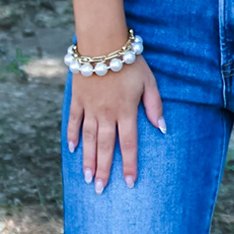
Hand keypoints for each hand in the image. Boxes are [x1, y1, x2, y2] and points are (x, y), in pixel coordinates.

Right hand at [67, 59, 164, 191]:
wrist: (102, 43)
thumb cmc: (130, 61)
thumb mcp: (149, 81)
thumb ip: (155, 106)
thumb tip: (162, 128)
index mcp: (126, 111)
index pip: (128, 144)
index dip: (129, 165)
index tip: (128, 183)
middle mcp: (106, 114)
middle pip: (106, 147)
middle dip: (104, 170)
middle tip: (100, 190)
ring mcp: (90, 108)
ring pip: (88, 139)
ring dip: (88, 160)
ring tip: (87, 178)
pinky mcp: (78, 100)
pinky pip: (73, 121)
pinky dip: (71, 136)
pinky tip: (72, 150)